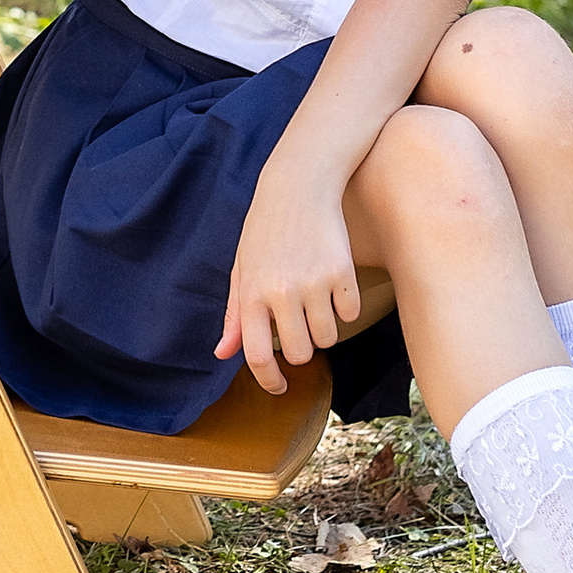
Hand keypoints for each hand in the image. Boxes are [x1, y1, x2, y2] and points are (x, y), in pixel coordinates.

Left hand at [216, 160, 361, 396]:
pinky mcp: (342, 272)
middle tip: (300, 326)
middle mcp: (282, 291)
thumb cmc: (265, 229)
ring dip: (324, 328)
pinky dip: (344, 307)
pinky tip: (334, 285)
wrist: (299, 184)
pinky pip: (350, 314)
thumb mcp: (242, 268)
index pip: (256, 356)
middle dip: (302, 348)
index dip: (268, 381)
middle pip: (300, 353)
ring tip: (315, 302)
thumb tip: (222, 353)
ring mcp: (314, 282)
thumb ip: (235, 314)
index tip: (279, 388)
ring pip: (328, 338)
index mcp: (252, 293)